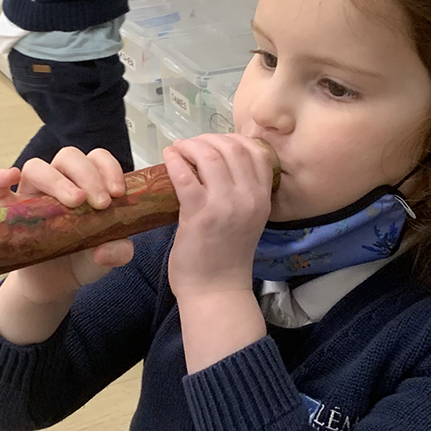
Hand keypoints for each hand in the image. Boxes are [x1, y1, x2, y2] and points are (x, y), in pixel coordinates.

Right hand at [0, 147, 134, 304]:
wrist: (56, 282)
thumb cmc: (83, 258)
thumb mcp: (108, 258)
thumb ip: (117, 252)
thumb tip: (108, 251)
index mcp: (85, 183)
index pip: (96, 159)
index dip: (108, 169)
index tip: (118, 193)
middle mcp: (58, 182)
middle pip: (68, 157)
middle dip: (87, 175)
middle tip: (100, 203)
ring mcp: (31, 194)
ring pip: (36, 167)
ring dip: (55, 179)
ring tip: (74, 201)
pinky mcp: (8, 213)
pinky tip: (10, 177)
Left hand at [164, 134, 274, 304]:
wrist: (216, 292)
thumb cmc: (226, 259)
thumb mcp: (246, 221)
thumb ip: (240, 195)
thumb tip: (218, 166)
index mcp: (262, 199)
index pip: (257, 152)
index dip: (234, 139)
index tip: (215, 143)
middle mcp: (249, 198)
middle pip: (233, 148)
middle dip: (209, 139)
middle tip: (192, 145)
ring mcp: (225, 205)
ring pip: (210, 156)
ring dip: (191, 146)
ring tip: (179, 150)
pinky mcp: (199, 214)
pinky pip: (186, 176)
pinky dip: (175, 160)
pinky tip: (168, 157)